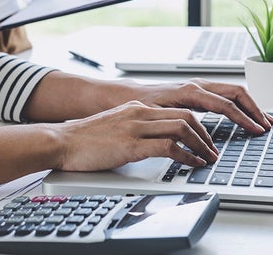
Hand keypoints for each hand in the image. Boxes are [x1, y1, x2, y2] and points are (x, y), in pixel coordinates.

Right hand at [52, 100, 218, 171]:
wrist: (60, 141)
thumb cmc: (83, 140)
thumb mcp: (114, 128)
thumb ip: (134, 131)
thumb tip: (153, 144)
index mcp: (136, 107)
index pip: (177, 111)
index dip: (197, 126)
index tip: (205, 139)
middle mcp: (139, 112)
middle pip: (186, 116)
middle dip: (206, 134)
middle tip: (212, 150)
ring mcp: (136, 127)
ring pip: (183, 127)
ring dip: (201, 145)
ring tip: (208, 159)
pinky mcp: (131, 144)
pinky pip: (169, 147)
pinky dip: (187, 156)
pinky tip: (192, 164)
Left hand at [132, 78, 272, 134]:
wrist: (126, 96)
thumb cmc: (139, 106)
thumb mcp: (157, 117)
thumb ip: (178, 124)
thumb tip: (197, 137)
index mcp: (190, 92)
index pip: (226, 105)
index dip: (244, 118)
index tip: (258, 130)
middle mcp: (197, 86)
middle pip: (236, 93)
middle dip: (254, 109)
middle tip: (268, 125)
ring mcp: (198, 87)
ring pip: (232, 92)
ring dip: (250, 105)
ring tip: (265, 120)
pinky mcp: (197, 92)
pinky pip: (224, 95)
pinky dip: (239, 104)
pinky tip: (246, 115)